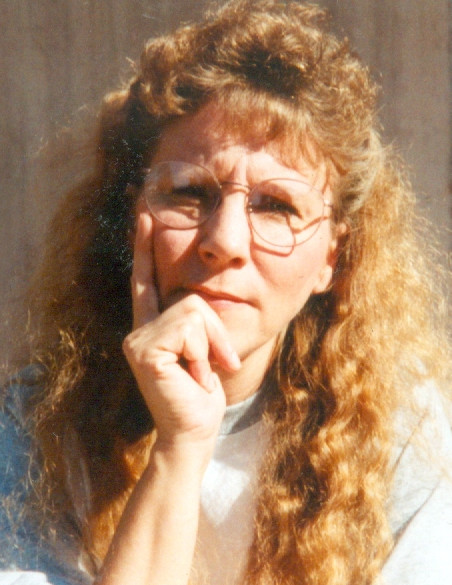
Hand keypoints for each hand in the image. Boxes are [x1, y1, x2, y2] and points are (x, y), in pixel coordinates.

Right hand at [123, 202, 240, 450]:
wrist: (195, 431)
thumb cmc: (203, 395)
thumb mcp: (207, 351)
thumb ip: (200, 324)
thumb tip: (201, 303)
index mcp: (154, 327)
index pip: (147, 280)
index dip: (145, 247)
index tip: (144, 215)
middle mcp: (140, 328)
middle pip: (192, 299)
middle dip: (216, 333)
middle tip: (216, 365)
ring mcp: (138, 339)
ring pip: (193, 311)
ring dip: (212, 345)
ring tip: (202, 373)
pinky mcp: (144, 350)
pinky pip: (189, 328)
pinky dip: (204, 353)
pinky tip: (193, 376)